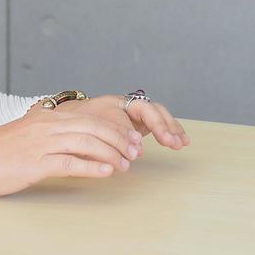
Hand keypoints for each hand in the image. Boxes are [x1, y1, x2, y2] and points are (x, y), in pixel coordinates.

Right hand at [0, 104, 144, 196]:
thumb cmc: (0, 152)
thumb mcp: (31, 135)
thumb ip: (55, 135)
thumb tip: (82, 143)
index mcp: (49, 118)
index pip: (92, 118)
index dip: (116, 128)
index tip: (132, 138)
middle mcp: (48, 126)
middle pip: (94, 128)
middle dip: (120, 139)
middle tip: (136, 151)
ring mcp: (42, 144)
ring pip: (86, 143)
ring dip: (111, 154)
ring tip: (126, 164)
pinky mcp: (35, 163)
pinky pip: (70, 163)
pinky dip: (92, 167)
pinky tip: (106, 173)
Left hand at [62, 95, 188, 150]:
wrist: (72, 121)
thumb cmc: (79, 127)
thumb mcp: (89, 133)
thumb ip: (112, 140)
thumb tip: (137, 151)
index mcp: (115, 103)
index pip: (136, 112)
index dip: (147, 128)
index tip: (149, 146)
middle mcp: (128, 105)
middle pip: (151, 110)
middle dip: (162, 126)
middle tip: (171, 142)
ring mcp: (136, 113)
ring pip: (158, 115)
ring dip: (171, 129)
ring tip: (181, 143)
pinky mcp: (141, 122)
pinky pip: (159, 123)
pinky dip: (171, 131)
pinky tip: (182, 141)